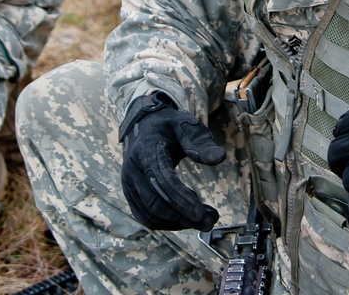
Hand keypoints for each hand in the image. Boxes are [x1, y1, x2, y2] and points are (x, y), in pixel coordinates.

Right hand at [119, 93, 226, 231]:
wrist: (143, 126)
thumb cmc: (168, 126)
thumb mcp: (185, 125)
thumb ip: (201, 142)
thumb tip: (219, 157)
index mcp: (145, 150)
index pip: (163, 180)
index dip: (181, 199)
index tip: (201, 213)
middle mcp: (132, 169)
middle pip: (156, 202)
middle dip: (183, 216)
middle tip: (210, 222)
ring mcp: (128, 183)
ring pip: (150, 213)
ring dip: (177, 222)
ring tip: (204, 220)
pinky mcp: (130, 194)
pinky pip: (145, 216)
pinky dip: (166, 223)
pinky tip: (185, 220)